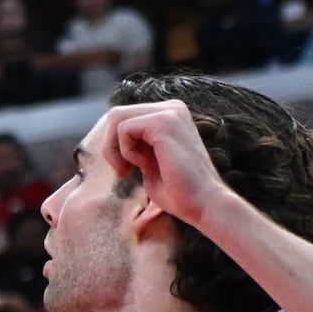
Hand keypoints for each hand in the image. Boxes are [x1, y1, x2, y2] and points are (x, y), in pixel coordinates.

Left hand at [101, 99, 235, 230]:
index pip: (124, 117)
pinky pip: (124, 128)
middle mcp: (172, 108)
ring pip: (117, 118)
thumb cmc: (176, 191)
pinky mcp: (165, 122)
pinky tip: (141, 165)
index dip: (114, 145)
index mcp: (170, 115)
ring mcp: (170, 112)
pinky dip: (124, 151)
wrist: (202, 203)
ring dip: (114, 149)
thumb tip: (110, 136)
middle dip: (110, 145)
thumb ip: (136, 145)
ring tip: (129, 169)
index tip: (126, 169)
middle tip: (122, 171)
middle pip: (117, 114)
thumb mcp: (149, 161)